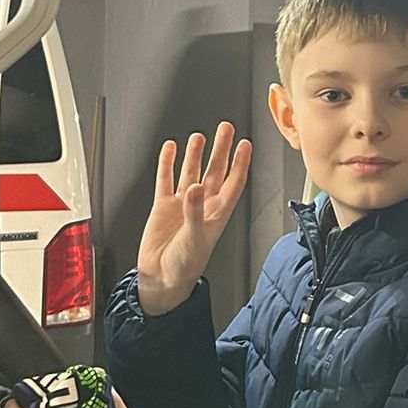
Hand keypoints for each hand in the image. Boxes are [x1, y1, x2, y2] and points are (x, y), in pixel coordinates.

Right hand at [136, 122, 251, 315]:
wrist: (161, 279)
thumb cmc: (185, 266)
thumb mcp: (194, 239)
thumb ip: (193, 212)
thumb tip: (194, 187)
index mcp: (217, 214)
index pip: (233, 182)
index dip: (240, 163)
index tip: (245, 144)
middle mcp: (202, 205)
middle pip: (215, 171)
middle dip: (221, 150)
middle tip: (226, 128)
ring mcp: (182, 204)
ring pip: (191, 171)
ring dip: (195, 154)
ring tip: (199, 136)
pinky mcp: (163, 207)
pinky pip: (166, 180)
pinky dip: (167, 164)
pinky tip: (169, 150)